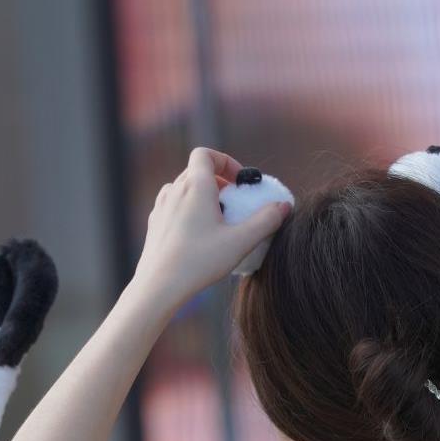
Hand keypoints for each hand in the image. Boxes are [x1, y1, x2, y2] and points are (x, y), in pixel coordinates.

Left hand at [131, 148, 287, 312]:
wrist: (159, 286)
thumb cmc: (199, 262)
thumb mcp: (240, 242)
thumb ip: (265, 221)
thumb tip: (284, 206)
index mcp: (195, 185)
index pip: (206, 154)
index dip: (225, 161)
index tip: (238, 182)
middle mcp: (175, 189)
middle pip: (197, 171)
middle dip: (218, 181)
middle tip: (232, 204)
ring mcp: (162, 205)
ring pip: (184, 188)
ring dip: (202, 197)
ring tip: (215, 221)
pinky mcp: (155, 223)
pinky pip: (174, 207)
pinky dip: (188, 211)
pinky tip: (197, 236)